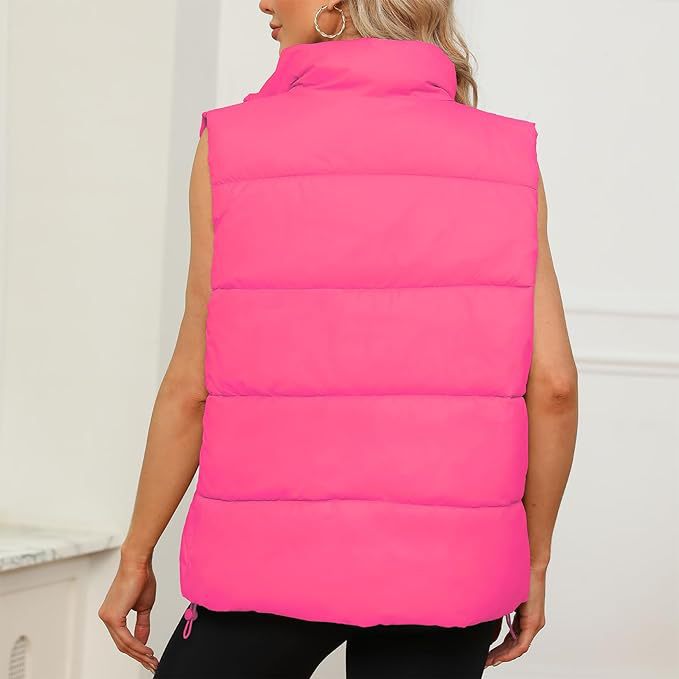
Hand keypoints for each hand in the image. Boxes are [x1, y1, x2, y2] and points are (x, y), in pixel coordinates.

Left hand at [98, 553, 159, 672]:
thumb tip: (143, 641)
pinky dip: (137, 646)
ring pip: (123, 643)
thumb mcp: (144, 606)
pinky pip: (125, 637)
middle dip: (139, 656)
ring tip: (152, 660)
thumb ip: (142, 624)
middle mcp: (107, 616)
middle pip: (122, 644)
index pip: (124, 638)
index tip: (150, 656)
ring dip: (139, 654)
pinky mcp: (112, 616)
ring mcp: (107, 617)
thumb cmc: (141, 577)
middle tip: (152, 664)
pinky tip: (146, 651)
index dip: (138, 649)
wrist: (138, 563)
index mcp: (113, 613)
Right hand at [485, 565, 546, 667]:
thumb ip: (498, 611)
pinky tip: (499, 656)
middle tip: (487, 661)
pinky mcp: (534, 622)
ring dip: (503, 655)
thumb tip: (487, 620)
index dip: (501, 648)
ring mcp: (534, 623)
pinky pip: (522, 644)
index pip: (512, 638)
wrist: (529, 562)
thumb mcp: (504, 596)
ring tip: (490, 661)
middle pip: (514, 646)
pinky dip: (510, 651)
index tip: (489, 655)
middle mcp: (532, 622)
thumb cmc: (517, 573)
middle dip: (499, 655)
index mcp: (525, 616)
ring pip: (518, 647)